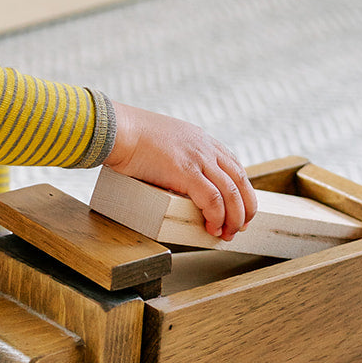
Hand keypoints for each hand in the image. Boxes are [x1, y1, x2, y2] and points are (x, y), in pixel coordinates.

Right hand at [105, 102, 256, 241]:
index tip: (240, 209)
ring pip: (232, 193)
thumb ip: (175, 156)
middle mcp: (205, 148)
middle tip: (240, 226)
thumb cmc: (129, 136)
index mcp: (201, 140)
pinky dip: (217, 217)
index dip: (241, 191)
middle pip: (240, 181)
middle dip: (245, 208)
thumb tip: (171, 177)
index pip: (234, 167)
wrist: (116, 129)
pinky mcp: (186, 172)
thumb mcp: (162, 141)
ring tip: (226, 233)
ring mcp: (198, 159)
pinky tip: (212, 227)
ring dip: (233, 218)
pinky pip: (213, 200)